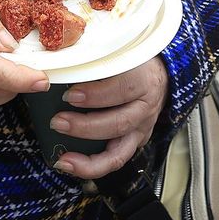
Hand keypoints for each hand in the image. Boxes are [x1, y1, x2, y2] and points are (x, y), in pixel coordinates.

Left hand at [50, 56, 167, 178]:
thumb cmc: (133, 62)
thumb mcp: (121, 52)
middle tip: (57, 122)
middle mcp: (145, 108)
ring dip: (88, 157)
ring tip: (63, 157)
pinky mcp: (136, 143)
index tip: (69, 95)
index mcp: (143, 80)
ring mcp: (142, 129)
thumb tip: (61, 53)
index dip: (95, 95)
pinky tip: (71, 164)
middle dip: (85, 127)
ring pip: (120, 152)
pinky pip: (115, 161)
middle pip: (119, 123)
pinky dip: (92, 167)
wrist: (161, 75)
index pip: (122, 89)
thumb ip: (96, 55)